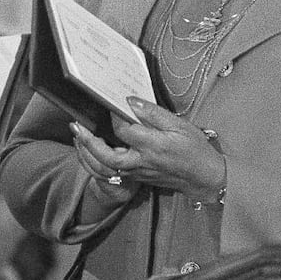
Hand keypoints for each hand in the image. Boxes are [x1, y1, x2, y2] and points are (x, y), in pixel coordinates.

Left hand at [70, 98, 226, 203]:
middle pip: (107, 156)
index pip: (124, 130)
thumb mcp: (180, 125)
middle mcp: (142, 162)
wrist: (204, 178)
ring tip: (78, 136)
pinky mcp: (137, 178)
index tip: (109, 103)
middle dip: (88, 142)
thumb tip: (131, 100)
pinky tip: (90, 151)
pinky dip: (97, 163)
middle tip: (76, 126)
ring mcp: (138, 173)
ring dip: (88, 154)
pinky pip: (111, 173)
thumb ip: (154, 113)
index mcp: (153, 146)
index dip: (114, 116)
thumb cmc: (195, 149)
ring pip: (105, 168)